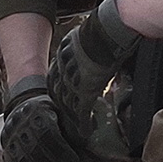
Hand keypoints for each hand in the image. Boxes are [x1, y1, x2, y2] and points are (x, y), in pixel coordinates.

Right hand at [0, 75, 82, 161]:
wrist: (25, 107)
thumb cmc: (53, 113)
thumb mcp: (64, 111)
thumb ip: (75, 122)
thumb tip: (89, 136)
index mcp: (37, 110)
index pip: (47, 133)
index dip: (62, 152)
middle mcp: (19, 122)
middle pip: (35, 149)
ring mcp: (10, 136)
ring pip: (22, 160)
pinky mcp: (5, 149)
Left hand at [48, 0, 139, 135]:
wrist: (106, 31)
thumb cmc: (104, 29)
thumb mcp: (87, 35)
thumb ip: (87, 44)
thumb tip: (99, 40)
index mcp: (63, 53)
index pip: (56, 76)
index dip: (59, 88)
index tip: (62, 95)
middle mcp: (64, 67)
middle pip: (58, 91)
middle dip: (62, 104)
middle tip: (67, 115)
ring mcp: (73, 79)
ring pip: (68, 103)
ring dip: (72, 116)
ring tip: (77, 127)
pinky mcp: (84, 90)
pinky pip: (81, 110)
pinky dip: (83, 123)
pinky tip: (86, 131)